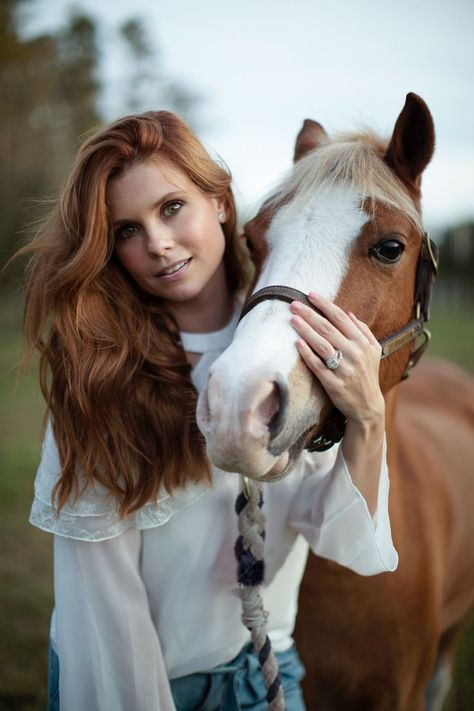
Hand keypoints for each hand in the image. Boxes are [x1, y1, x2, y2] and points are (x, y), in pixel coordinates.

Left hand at [290, 292, 384, 426]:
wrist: (367, 406)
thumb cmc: (367, 375)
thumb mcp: (373, 351)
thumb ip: (363, 331)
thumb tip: (349, 314)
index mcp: (362, 343)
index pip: (340, 318)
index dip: (324, 305)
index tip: (310, 294)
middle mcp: (354, 354)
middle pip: (328, 328)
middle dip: (309, 314)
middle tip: (293, 304)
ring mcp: (343, 369)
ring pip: (321, 345)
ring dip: (306, 330)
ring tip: (293, 319)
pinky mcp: (333, 383)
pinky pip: (317, 365)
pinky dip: (307, 353)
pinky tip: (297, 342)